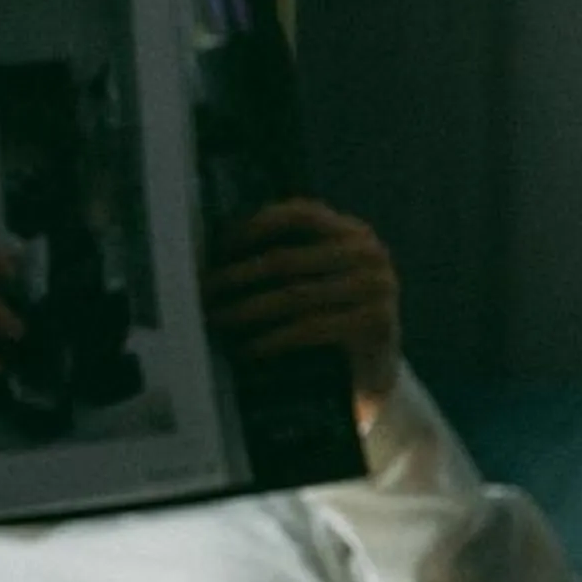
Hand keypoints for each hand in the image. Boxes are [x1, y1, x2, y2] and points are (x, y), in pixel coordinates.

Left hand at [202, 198, 401, 424]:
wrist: (375, 367)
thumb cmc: (332, 315)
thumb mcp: (318, 276)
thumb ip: (288, 255)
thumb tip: (217, 251)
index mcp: (352, 231)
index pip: (299, 214)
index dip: (254, 226)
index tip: (218, 247)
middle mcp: (369, 253)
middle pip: (286, 260)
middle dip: (236, 276)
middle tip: (203, 292)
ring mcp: (377, 287)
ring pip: (294, 296)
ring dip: (246, 310)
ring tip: (215, 320)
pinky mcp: (375, 323)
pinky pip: (310, 329)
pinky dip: (272, 340)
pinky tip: (246, 350)